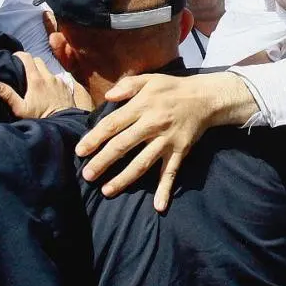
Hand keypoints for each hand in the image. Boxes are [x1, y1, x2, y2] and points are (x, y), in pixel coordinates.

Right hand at [0, 52, 90, 118]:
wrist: (63, 124)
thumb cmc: (40, 117)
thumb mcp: (21, 109)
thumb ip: (8, 95)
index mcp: (36, 79)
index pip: (27, 57)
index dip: (19, 55)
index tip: (14, 60)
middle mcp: (48, 76)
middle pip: (38, 60)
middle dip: (30, 63)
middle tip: (23, 71)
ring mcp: (58, 80)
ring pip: (47, 69)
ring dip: (41, 72)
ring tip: (35, 83)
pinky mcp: (66, 86)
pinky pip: (56, 78)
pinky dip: (50, 80)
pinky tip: (47, 90)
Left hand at [75, 71, 254, 210]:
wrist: (205, 98)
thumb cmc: (172, 88)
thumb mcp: (150, 79)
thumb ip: (127, 85)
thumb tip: (108, 96)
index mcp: (142, 106)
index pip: (113, 124)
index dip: (95, 138)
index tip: (80, 151)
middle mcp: (153, 124)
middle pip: (123, 146)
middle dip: (103, 162)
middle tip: (87, 175)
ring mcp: (167, 140)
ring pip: (142, 163)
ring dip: (124, 179)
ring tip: (106, 191)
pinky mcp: (180, 151)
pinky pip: (171, 172)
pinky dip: (165, 190)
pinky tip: (158, 206)